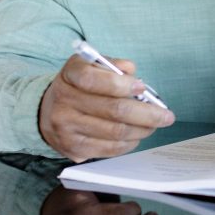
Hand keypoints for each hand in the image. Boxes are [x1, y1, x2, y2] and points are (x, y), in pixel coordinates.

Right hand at [39, 54, 174, 161]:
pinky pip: (109, 149)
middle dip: (147, 114)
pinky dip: (130, 143)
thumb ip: (113, 66)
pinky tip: (137, 135)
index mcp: (70, 74)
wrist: (48, 111)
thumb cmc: (80, 85)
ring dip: (142, 130)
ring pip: (115, 132)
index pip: (93, 79)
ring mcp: (67, 127)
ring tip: (154, 125)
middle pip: (113, 110)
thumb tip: (133, 75)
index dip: (122, 85)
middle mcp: (64, 100)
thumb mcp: (93, 66)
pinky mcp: (73, 148)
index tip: (142, 88)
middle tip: (166, 116)